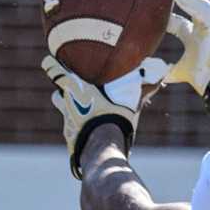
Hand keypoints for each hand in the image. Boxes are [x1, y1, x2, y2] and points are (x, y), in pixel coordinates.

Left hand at [43, 54, 165, 174]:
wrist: (102, 148)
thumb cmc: (113, 117)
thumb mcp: (131, 99)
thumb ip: (143, 87)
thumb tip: (162, 70)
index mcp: (75, 89)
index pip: (55, 71)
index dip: (51, 65)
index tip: (47, 61)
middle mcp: (67, 106)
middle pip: (58, 97)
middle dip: (63, 95)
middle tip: (74, 95)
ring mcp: (68, 126)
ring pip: (65, 117)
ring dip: (72, 116)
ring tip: (86, 119)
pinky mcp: (72, 143)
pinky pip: (74, 137)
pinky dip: (81, 136)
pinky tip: (92, 139)